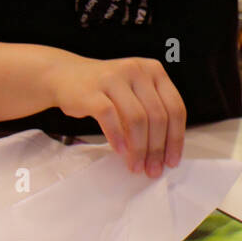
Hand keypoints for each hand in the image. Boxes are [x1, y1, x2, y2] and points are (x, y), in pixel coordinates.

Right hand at [45, 56, 185, 176]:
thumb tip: (165, 152)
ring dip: (139, 148)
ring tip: (136, 166)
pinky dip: (117, 137)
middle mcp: (137, 70)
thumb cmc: (105, 90)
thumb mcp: (135, 93)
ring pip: (137, 118)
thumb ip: (152, 113)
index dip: (176, 138)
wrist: (66, 76)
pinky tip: (120, 151)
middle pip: (157, 116)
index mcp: (154, 71)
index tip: (172, 160)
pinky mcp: (92, 90)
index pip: (175, 107)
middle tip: (153, 169)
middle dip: (157, 148)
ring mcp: (114, 78)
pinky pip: (109, 116)